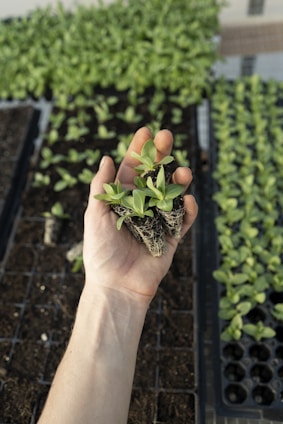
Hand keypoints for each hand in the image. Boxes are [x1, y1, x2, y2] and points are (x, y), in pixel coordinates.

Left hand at [83, 127, 197, 303]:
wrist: (116, 286)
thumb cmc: (101, 251)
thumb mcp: (96, 216)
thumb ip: (102, 188)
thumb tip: (105, 157)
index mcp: (122, 198)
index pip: (131, 168)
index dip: (139, 150)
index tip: (146, 131)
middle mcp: (142, 205)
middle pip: (155, 175)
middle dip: (161, 155)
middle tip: (167, 137)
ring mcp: (158, 220)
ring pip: (173, 193)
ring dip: (180, 180)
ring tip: (183, 171)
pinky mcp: (172, 237)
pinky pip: (184, 220)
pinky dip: (189, 209)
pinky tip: (190, 200)